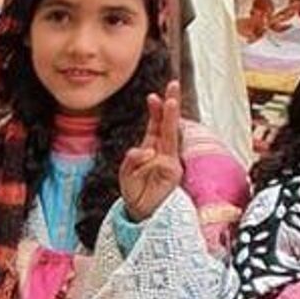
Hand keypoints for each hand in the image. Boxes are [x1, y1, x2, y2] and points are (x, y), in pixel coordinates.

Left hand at [118, 82, 184, 220]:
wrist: (142, 214)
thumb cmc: (136, 192)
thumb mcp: (126, 175)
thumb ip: (131, 161)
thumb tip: (141, 150)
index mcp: (152, 149)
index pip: (156, 126)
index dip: (156, 111)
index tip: (153, 96)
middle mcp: (163, 153)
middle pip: (169, 125)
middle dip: (171, 104)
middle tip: (173, 84)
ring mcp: (170, 162)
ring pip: (172, 136)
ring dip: (172, 119)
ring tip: (171, 101)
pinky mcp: (173, 174)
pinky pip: (162, 160)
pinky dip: (153, 156)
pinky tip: (147, 154)